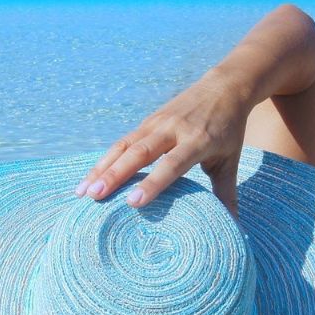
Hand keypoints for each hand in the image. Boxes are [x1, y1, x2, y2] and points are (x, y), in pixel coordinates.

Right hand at [73, 70, 251, 213]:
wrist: (223, 87)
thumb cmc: (228, 129)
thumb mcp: (231, 159)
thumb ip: (227, 193)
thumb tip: (232, 227)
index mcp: (197, 140)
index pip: (172, 164)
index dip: (153, 183)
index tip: (134, 202)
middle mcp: (172, 129)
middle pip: (139, 153)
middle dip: (115, 175)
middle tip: (95, 197)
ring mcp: (156, 123)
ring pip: (124, 146)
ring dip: (101, 168)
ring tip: (82, 192)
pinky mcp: (147, 121)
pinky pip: (122, 142)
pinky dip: (104, 160)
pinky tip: (89, 179)